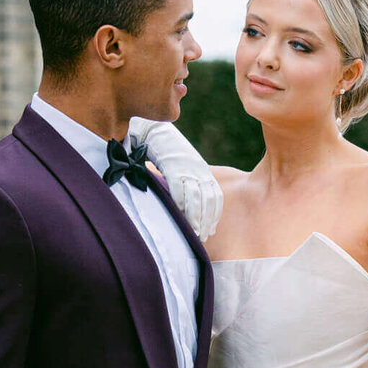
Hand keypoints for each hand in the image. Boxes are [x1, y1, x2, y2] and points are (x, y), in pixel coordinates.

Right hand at [129, 119, 223, 240]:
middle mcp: (199, 170)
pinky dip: (181, 204)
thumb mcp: (181, 167)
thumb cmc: (164, 150)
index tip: (211, 229)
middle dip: (207, 220)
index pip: (215, 196)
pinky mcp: (173, 166)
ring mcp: (187, 168)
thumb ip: (186, 183)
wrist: (153, 130)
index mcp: (202, 170)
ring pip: (196, 198)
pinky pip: (179, 189)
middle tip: (203, 237)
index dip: (214, 214)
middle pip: (208, 200)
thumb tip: (183, 204)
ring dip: (196, 218)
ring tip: (194, 233)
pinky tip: (179, 216)